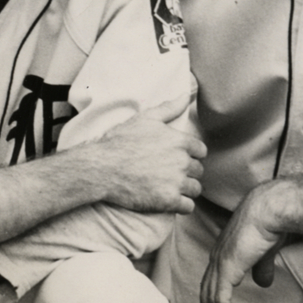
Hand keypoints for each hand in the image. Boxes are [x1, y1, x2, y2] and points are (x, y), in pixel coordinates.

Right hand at [92, 97, 206, 213]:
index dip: (190, 155)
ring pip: (195, 189)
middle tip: (170, 174)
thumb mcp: (145, 119)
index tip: (178, 159)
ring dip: (186, 190)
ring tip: (170, 188)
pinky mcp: (168, 201)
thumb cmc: (120, 141)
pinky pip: (188, 207)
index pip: (201, 151)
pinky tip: (171, 201)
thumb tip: (187, 95)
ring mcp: (176, 182)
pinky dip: (182, 206)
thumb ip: (169, 108)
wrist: (101, 168)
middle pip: (198, 170)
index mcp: (180, 141)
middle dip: (187, 172)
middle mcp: (182, 161)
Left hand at [200, 181, 288, 302]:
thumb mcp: (266, 252)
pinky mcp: (227, 268)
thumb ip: (262, 268)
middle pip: (206, 293)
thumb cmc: (271, 224)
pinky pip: (220, 299)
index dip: (212, 301)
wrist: (271, 209)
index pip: (212, 282)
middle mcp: (217, 258)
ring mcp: (220, 263)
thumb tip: (263, 284)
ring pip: (211, 299)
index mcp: (224, 253)